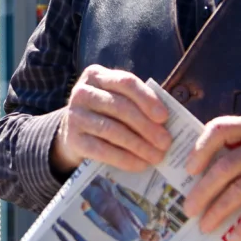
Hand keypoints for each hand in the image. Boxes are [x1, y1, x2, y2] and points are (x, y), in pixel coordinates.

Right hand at [50, 65, 171, 175]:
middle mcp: (82, 92)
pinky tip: (140, 164)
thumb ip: (137, 103)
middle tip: (166, 142)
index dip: (147, 99)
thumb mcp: (117, 99)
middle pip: (120, 107)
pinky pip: (102, 150)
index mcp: (96, 75)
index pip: (126, 82)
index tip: (164, 117)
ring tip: (156, 156)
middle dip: (146, 126)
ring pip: (112, 130)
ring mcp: (74, 115)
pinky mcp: (72, 139)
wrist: (73, 132)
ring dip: (139, 145)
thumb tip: (167, 123)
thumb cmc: (105, 113)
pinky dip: (124, 159)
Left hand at [183, 115, 240, 240]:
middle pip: (225, 166)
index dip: (200, 148)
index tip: (188, 170)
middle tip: (189, 209)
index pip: (220, 128)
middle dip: (203, 191)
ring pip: (240, 189)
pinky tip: (236, 237)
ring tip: (206, 227)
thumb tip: (203, 177)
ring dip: (219, 211)